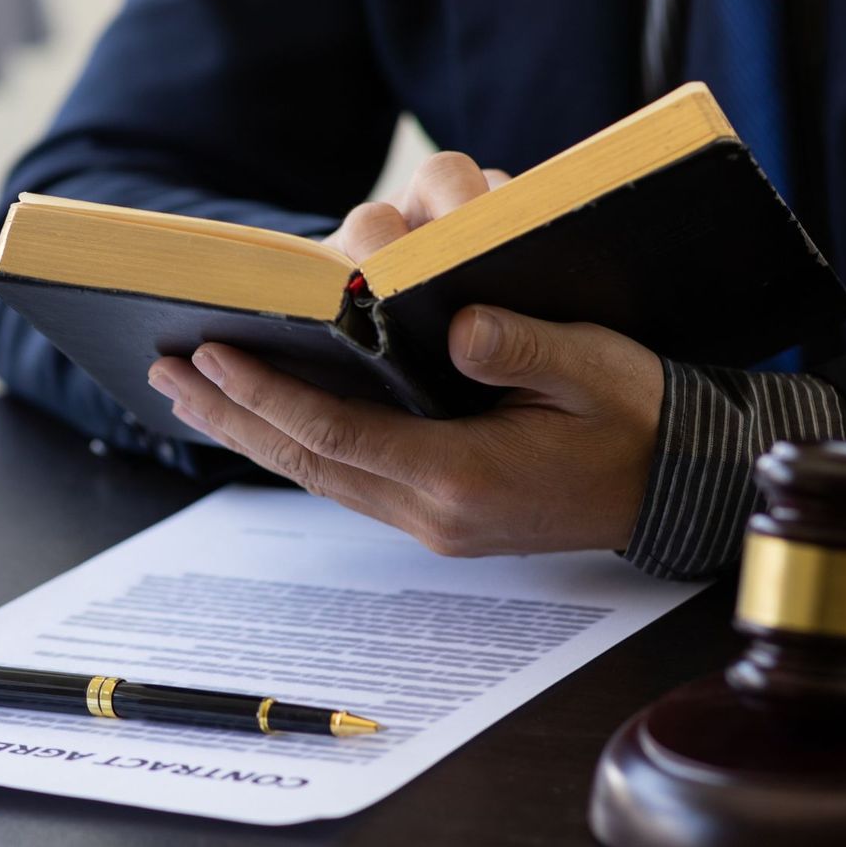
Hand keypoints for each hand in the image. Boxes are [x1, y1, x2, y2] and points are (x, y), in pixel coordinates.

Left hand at [145, 152, 663, 556]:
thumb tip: (461, 325)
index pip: (336, 433)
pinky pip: (344, 478)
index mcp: (464, 478)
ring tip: (189, 393)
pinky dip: (295, 443)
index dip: (266, 394)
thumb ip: (524, 346)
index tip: (208, 355)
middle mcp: (434, 511)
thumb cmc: (639, 416)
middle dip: (230, 415)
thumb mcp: (595, 367)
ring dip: (250, 432)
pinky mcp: (438, 514)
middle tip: (163, 373)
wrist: (682, 484)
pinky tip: (262, 418)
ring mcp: (433, 521)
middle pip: (304, 460)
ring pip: (315, 474)